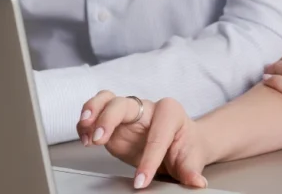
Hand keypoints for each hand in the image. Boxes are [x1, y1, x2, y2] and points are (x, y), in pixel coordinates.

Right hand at [76, 92, 208, 188]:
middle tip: (100, 140)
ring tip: (86, 129)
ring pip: (106, 100)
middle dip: (110, 119)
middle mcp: (147, 107)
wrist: (180, 144)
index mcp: (170, 112)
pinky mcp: (114, 122)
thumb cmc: (186, 147)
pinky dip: (87, 122)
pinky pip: (97, 112)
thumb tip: (197, 182)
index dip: (148, 160)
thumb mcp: (192, 159)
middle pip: (124, 104)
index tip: (141, 181)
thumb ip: (191, 170)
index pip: (157, 135)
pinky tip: (84, 136)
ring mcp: (129, 112)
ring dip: (93, 111)